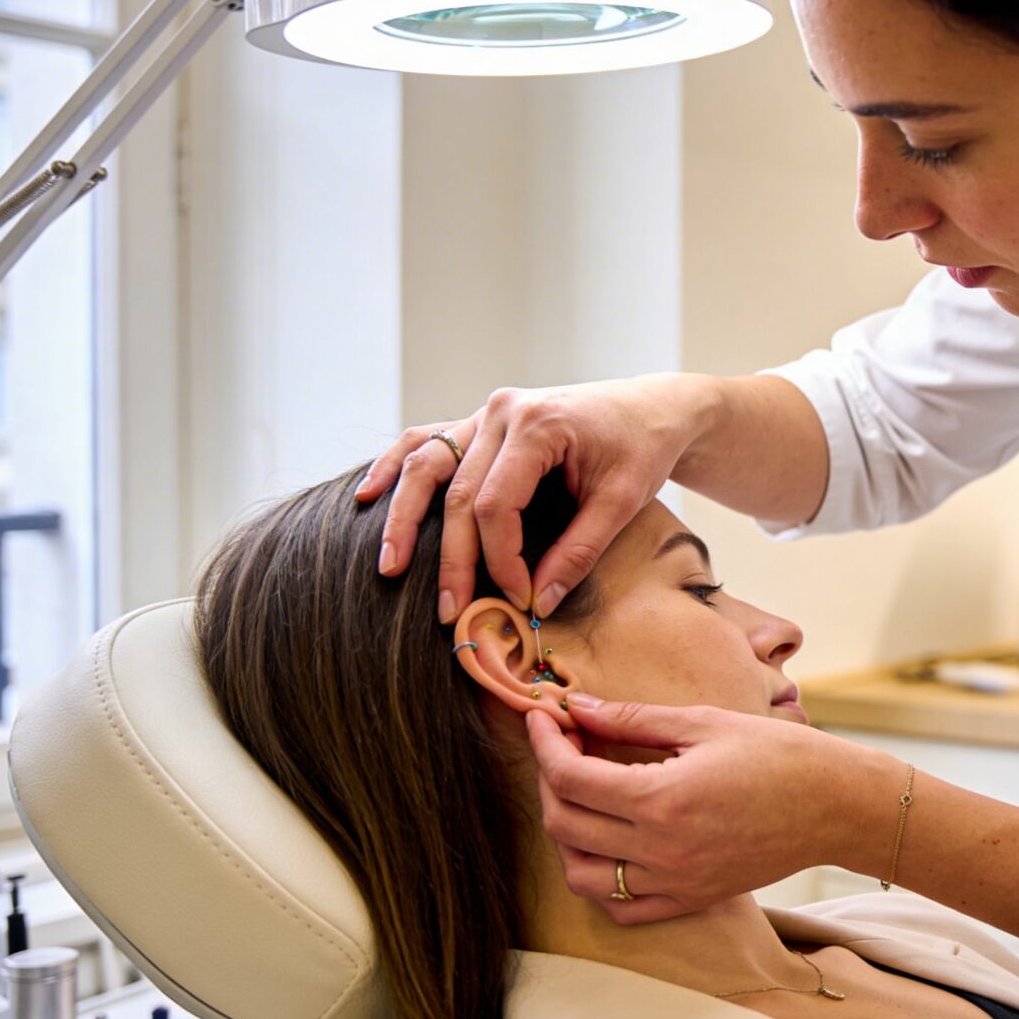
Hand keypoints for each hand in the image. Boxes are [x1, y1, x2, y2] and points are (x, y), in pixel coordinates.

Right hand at [354, 374, 718, 618]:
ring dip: (404, 517)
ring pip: (428, 465)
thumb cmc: (641, 448)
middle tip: (447, 611)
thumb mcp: (622, 501)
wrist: (651, 406)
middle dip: (452, 558)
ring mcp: (485, 413)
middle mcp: (501, 412)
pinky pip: (427, 442)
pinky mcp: (480, 422)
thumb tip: (537, 603)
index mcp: (537, 424)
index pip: (495, 505)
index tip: (518, 598)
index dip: (500, 559)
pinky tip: (366, 495)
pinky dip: (395, 467)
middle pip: (457, 494)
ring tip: (388, 565)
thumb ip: (578, 551)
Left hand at [523, 697, 904, 924]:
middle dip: (549, 779)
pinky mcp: (690, 899)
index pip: (569, 778)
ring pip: (582, 875)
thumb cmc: (779, 755)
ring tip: (580, 797)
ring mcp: (674, 882)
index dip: (545, 743)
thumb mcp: (703, 722)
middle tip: (564, 746)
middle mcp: (660, 849)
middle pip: (564, 824)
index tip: (545, 717)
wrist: (836, 806)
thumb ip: (631, 718)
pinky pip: (622, 908)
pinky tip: (609, 845)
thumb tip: (576, 706)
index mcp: (662, 799)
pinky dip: (601, 882)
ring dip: (565, 835)